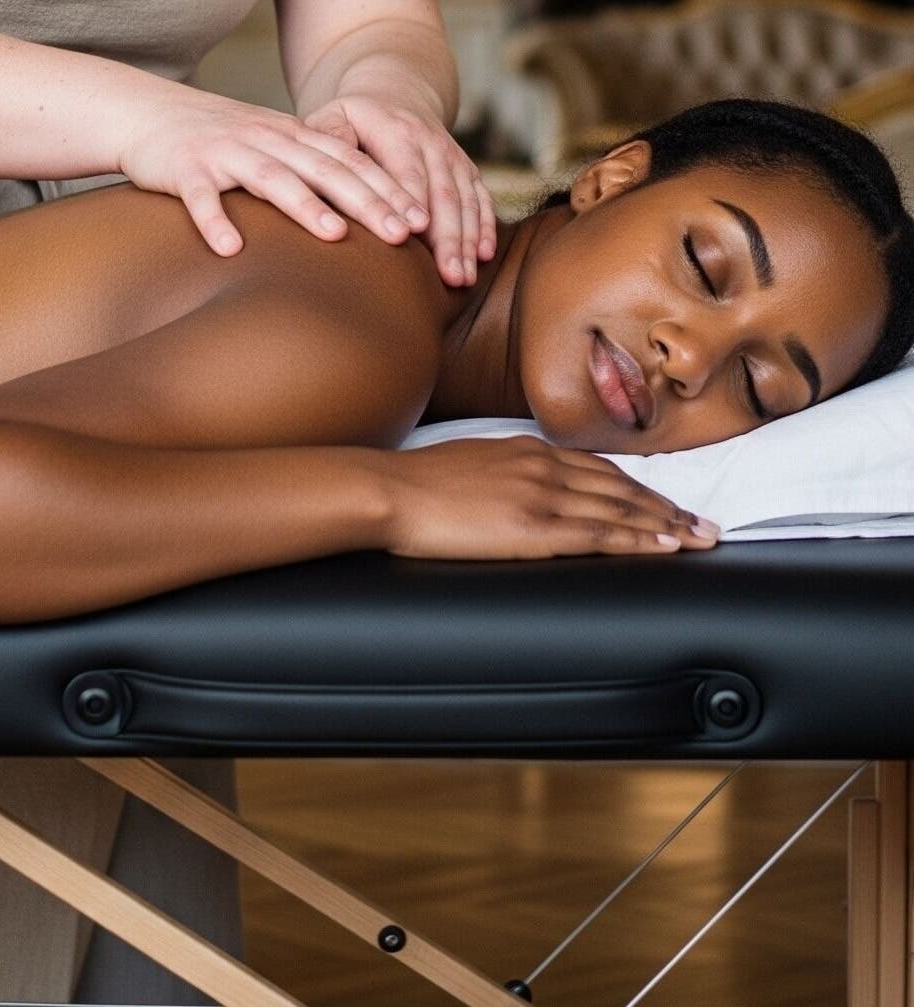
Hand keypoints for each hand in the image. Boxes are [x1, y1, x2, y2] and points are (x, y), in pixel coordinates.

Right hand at [118, 88, 427, 256]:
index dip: (387, 190)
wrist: (146, 113)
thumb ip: (308, 173)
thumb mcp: (268, 149)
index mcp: (291, 137)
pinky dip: (215, 221)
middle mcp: (264, 140)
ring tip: (334, 236)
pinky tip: (230, 249)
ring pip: (271, 178)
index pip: (349, 162)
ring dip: (304, 206)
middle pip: (323, 169)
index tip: (421, 222)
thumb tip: (358, 217)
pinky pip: (200, 198)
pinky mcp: (183, 170)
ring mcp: (224, 153)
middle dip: (366, 201)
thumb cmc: (214, 142)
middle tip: (401, 235)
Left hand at [304, 93, 495, 286]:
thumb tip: (325, 168)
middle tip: (447, 275)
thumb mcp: (331, 117)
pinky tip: (484, 256)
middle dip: (446, 237)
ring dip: (466, 241)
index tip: (409, 235)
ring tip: (462, 278)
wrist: (393, 97)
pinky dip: (485, 228)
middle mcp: (431, 141)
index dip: (409, 202)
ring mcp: (453, 156)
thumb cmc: (351, 121)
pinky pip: (480, 199)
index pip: (405, 171)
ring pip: (464, 201)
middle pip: (441, 193)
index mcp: (396, 129)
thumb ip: (326, 139)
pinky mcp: (466, 170)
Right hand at [381, 436, 719, 559]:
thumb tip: (504, 491)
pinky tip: (664, 546)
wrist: (388, 489)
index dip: (637, 487)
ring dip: (666, 524)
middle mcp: (544, 466)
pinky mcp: (534, 525)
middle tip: (704, 524)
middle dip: (667, 507)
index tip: (665, 501)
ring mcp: (542, 494)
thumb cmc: (412, 483)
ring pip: (621, 510)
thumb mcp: (464, 464)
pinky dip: (639, 539)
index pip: (597, 469)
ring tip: (700, 538)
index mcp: (526, 450)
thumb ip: (497, 473)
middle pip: (621, 487)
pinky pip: (601, 533)